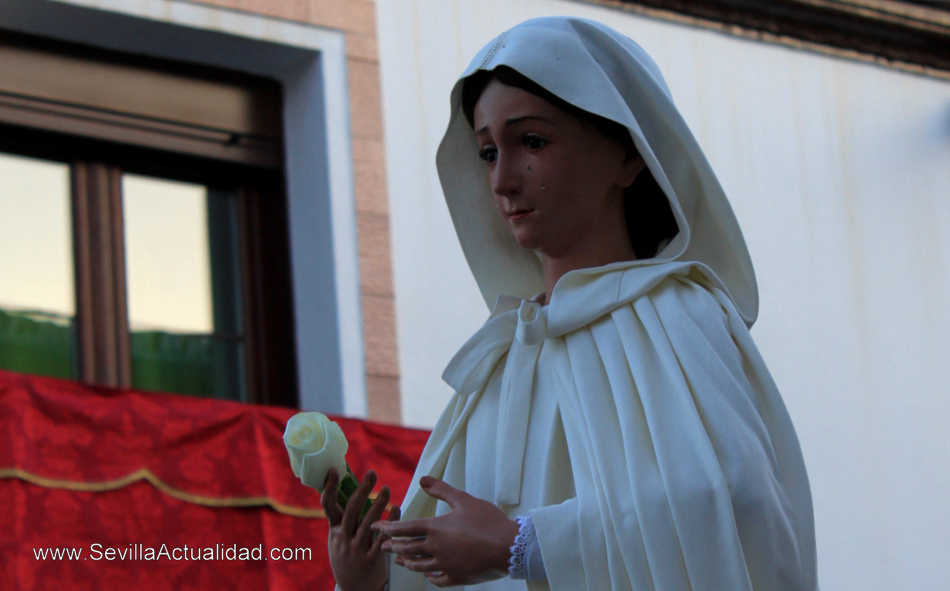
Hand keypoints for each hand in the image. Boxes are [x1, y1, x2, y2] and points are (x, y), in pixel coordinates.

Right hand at [322, 468, 399, 590]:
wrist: (353, 589)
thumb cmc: (347, 556)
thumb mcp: (338, 539)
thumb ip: (343, 518)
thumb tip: (347, 489)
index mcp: (334, 530)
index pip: (328, 506)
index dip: (329, 488)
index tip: (334, 470)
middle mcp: (344, 538)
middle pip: (351, 510)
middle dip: (362, 490)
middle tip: (372, 473)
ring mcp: (357, 549)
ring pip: (368, 524)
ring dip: (378, 504)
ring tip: (386, 489)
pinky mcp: (372, 559)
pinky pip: (382, 539)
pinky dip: (390, 522)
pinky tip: (397, 508)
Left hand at [372, 476, 519, 587]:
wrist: (509, 547)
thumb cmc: (487, 521)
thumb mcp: (463, 500)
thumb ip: (441, 490)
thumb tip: (423, 479)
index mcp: (435, 529)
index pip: (404, 529)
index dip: (387, 528)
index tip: (375, 527)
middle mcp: (435, 549)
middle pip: (407, 549)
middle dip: (392, 547)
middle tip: (383, 546)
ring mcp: (444, 566)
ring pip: (418, 566)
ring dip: (406, 562)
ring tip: (399, 561)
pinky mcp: (456, 578)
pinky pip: (435, 579)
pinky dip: (428, 576)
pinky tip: (427, 574)